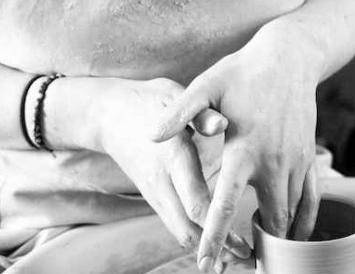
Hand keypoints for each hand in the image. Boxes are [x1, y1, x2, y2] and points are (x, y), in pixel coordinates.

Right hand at [94, 77, 250, 260]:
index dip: (218, 227)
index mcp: (172, 155)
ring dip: (206, 245)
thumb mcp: (172, 96)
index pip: (195, 202)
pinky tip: (214, 237)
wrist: (107, 113)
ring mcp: (154, 191)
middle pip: (186, 229)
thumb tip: (224, 124)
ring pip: (179, 231)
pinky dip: (194, 234)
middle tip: (247, 257)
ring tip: (237, 255)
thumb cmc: (147, 100)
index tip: (243, 242)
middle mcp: (161, 181)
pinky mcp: (152, 194)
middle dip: (216, 248)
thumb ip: (199, 114)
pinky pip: (174, 222)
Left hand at [151, 23, 323, 270]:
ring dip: (277, 237)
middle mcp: (274, 162)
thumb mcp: (207, 85)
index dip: (215, 238)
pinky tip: (291, 234)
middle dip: (255, 249)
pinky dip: (303, 223)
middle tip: (236, 264)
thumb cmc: (243, 71)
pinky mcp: (309, 158)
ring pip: (292, 216)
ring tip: (259, 252)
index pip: (226, 205)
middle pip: (269, 222)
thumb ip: (180, 113)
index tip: (205, 265)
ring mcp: (296, 162)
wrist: (289, 57)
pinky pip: (312, 202)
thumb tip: (150, 135)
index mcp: (244, 149)